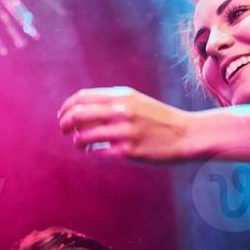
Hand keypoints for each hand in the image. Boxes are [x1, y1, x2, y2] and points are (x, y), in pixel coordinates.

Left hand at [58, 87, 197, 162]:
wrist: (187, 134)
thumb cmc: (158, 119)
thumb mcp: (136, 101)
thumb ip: (111, 102)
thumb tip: (80, 108)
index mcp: (122, 96)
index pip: (82, 97)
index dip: (67, 106)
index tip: (62, 114)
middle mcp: (122, 112)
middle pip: (79, 115)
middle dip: (65, 123)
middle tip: (62, 129)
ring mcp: (125, 132)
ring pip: (84, 137)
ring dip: (77, 141)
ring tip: (80, 143)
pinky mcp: (129, 152)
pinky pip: (98, 153)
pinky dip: (91, 152)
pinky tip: (94, 152)